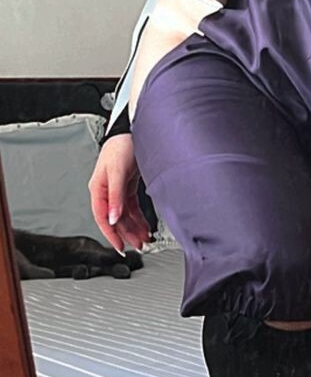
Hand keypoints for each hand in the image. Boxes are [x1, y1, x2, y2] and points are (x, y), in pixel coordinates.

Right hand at [88, 135, 151, 254]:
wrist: (132, 130)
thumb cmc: (121, 145)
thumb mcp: (117, 171)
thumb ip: (115, 196)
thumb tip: (113, 218)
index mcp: (99, 188)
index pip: (102, 217)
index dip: (111, 234)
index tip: (120, 246)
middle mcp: (107, 191)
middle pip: (115, 218)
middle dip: (126, 234)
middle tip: (138, 246)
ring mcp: (118, 189)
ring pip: (124, 215)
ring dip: (134, 228)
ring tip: (144, 239)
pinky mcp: (128, 186)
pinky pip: (132, 208)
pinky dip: (138, 218)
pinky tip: (145, 226)